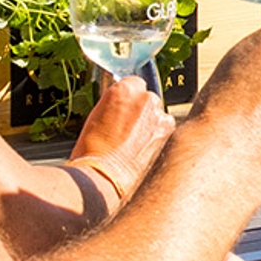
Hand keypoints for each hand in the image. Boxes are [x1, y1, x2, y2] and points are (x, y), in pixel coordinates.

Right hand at [66, 75, 171, 210]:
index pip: (134, 84)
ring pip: (158, 115)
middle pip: (148, 99)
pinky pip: (165, 131)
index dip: (128, 100)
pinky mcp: (168, 134)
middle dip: (141, 112)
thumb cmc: (92, 151)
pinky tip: (143, 152)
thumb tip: (121, 108)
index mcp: (124, 89)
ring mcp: (159, 115)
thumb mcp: (96, 118)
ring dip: (150, 125)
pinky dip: (158, 139)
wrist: (103, 175)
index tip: (124, 111)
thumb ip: (114, 106)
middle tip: (128, 131)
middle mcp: (146, 98)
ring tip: (134, 145)